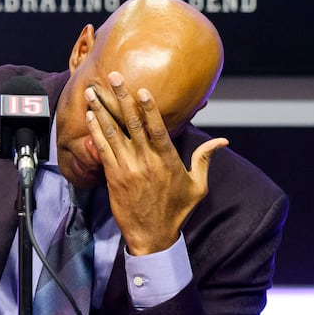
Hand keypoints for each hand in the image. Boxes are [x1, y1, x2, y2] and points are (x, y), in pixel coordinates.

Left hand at [84, 71, 227, 254]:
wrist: (152, 237)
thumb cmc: (177, 211)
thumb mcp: (198, 187)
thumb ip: (205, 159)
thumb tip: (223, 141)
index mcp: (167, 160)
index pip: (157, 128)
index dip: (149, 108)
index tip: (141, 89)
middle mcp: (146, 161)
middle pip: (132, 123)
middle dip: (121, 98)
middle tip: (113, 77)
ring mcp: (127, 168)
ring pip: (112, 133)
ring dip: (101, 110)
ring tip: (92, 92)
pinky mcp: (113, 176)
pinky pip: (102, 149)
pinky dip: (96, 131)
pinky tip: (90, 116)